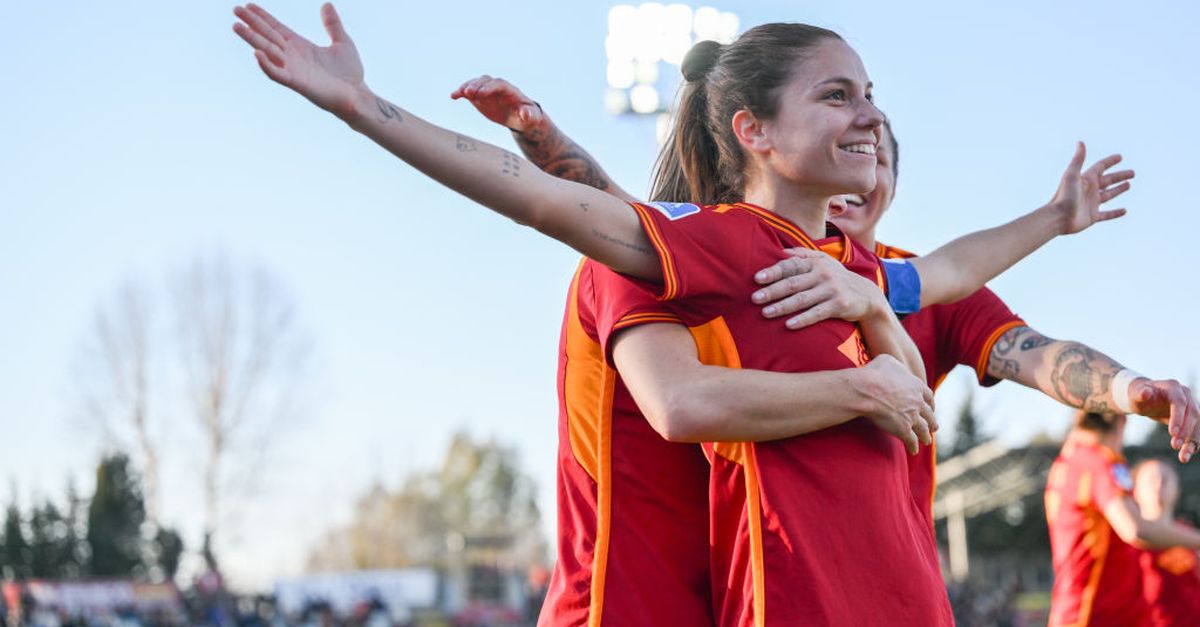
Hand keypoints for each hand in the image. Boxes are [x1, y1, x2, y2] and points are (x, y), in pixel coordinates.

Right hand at [233, 3, 364, 115]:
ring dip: (252, 39)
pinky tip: (257, 53)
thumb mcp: (342, 42)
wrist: (358, 95)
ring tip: (237, 26)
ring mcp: (293, 69)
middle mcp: (293, 56)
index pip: (276, 28)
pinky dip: (267, 65)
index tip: (248, 5)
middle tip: (235, 10)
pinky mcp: (297, 83)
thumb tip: (327, 4)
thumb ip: (332, 25)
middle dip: (251, 23)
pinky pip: (278, 74)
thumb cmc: (350, 73)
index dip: (263, 17)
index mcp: (300, 46)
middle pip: (267, 36)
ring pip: (267, 52)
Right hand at [451, 76, 545, 133]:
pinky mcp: (481, 97)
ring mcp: (488, 91)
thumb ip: (530, 115)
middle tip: (468, 93)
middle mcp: (498, 88)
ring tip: (460, 93)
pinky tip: (453, 96)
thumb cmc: (529, 117)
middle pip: (487, 81)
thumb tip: (524, 114)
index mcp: (511, 91)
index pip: (500, 84)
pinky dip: (461, 93)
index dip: (490, 87)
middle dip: (477, 85)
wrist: (522, 118)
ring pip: (477, 83)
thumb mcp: (532, 118)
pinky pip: (470, 93)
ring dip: (468, 86)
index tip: (481, 94)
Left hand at [751, 248, 885, 328]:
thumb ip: (802, 255)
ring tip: (766, 313)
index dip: (773, 272)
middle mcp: (823, 274)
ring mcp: (832, 290)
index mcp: (815, 263)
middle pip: (793, 283)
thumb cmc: (836, 278)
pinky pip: (817, 313)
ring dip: (782, 306)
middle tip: (755, 298)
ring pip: (802, 299)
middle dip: (772, 291)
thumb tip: (781, 252)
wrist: (866, 295)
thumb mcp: (823, 261)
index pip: (791, 266)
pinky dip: (802, 319)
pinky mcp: (839, 305)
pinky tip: (788, 325)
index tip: (757, 278)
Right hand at [856, 355, 936, 454]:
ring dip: (925, 436)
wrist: (867, 389)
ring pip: (923, 430)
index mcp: (917, 386)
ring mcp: (912, 417)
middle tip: (933, 427)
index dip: (930, 404)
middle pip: (929, 415)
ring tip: (926, 441)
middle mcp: (918, 402)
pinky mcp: (904, 429)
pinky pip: (911, 440)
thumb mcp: (888, 361)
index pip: (929, 396)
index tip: (931, 408)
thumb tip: (896, 368)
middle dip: (932, 422)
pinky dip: (913, 446)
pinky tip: (913, 451)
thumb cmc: (874, 373)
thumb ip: (897, 366)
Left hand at [1049, 142, 1133, 234]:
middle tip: (1133, 173)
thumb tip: (1081, 142)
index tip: (1120, 157)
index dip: (1110, 162)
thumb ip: (1078, 159)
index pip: (1100, 167)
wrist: (1057, 217)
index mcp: (1085, 179)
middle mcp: (1089, 190)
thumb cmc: (1063, 196)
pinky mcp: (1092, 217)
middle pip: (1108, 181)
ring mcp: (1091, 204)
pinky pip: (1107, 214)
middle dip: (1120, 176)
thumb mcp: (1072, 175)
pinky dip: (1116, 213)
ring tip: (1129, 185)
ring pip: (1108, 195)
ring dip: (1119, 190)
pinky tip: (1125, 211)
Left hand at [1128, 378, 1199, 462]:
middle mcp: (1186, 395)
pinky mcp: (1191, 418)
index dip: (1178, 417)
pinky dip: (1192, 444)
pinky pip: (1196, 431)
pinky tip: (1186, 455)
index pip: (1179, 403)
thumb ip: (1139, 393)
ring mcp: (1191, 406)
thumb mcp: (1134, 394)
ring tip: (1183, 457)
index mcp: (1173, 387)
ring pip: (1198, 425)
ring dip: (1192, 441)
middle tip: (1174, 446)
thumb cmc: (1137, 394)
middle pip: (1192, 414)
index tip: (1172, 433)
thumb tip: (1145, 392)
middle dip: (1185, 431)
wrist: (1144, 397)